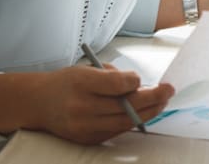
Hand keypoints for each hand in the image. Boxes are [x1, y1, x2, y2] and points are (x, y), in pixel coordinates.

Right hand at [0, 65, 173, 144]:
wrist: (39, 104)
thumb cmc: (66, 82)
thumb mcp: (85, 68)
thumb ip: (110, 75)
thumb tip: (136, 83)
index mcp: (80, 83)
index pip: (113, 84)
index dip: (132, 82)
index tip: (141, 78)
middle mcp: (81, 107)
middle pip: (123, 106)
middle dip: (151, 99)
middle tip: (169, 90)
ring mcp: (85, 127)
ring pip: (124, 122)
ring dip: (147, 112)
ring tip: (163, 102)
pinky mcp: (88, 139)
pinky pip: (117, 131)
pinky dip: (133, 121)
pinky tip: (145, 113)